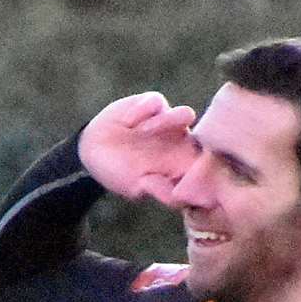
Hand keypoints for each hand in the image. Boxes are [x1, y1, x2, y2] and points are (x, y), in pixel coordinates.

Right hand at [79, 92, 198, 206]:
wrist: (92, 151)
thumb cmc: (119, 174)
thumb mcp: (136, 187)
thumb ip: (158, 190)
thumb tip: (179, 200)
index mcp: (182, 163)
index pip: (206, 162)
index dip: (208, 164)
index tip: (194, 170)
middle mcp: (179, 141)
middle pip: (202, 134)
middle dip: (195, 137)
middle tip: (171, 147)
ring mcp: (166, 121)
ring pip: (184, 114)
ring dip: (169, 121)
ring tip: (142, 131)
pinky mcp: (150, 104)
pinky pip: (157, 101)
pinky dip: (143, 110)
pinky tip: (127, 123)